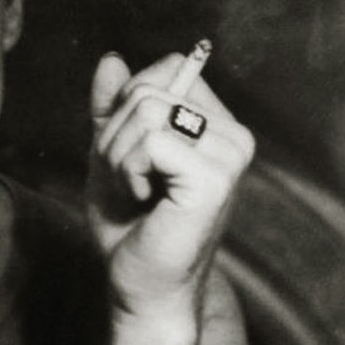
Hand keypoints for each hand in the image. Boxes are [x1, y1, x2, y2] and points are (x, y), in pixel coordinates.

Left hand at [87, 49, 254, 319]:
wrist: (138, 285)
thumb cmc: (128, 225)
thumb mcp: (110, 153)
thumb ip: (111, 107)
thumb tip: (111, 58)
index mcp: (217, 123)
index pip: (166, 69)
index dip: (126, 106)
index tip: (131, 157)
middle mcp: (234, 134)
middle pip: (148, 90)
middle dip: (115, 137)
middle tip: (129, 183)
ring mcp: (231, 154)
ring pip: (146, 112)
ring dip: (118, 157)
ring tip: (136, 193)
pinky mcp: (216, 178)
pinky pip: (151, 142)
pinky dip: (128, 172)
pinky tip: (144, 202)